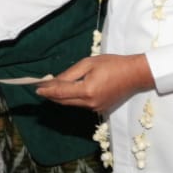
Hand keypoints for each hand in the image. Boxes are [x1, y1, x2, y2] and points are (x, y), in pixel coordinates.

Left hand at [36, 54, 153, 113]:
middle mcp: (90, 103)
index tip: (37, 88)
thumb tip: (55, 80)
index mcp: (87, 90)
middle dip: (51, 95)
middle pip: (64, 101)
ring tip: (52, 88)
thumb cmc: (112, 64)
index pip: (61, 93)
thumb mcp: (89, 63)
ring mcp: (95, 108)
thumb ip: (70, 74)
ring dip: (61, 97)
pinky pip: (81, 105)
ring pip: (72, 104)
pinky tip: (69, 91)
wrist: (135, 75)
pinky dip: (73, 98)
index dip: (47, 91)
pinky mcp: (100, 109)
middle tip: (41, 88)